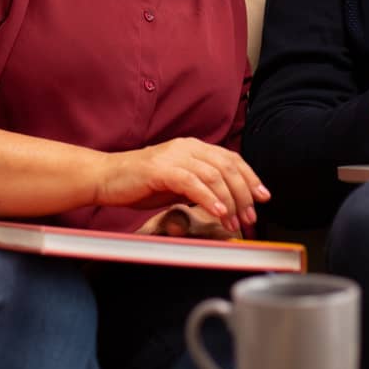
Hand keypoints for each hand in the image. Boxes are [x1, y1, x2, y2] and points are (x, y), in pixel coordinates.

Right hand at [96, 138, 269, 234]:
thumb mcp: (176, 183)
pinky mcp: (161, 170)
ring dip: (228, 201)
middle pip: (227, 167)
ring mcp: (174, 157)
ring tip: (235, 221)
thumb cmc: (139, 183)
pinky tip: (217, 212)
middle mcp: (187, 147)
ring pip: (213, 175)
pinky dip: (208, 198)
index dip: (250, 177)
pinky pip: (192, 183)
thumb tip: (224, 200)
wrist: (105, 177)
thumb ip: (199, 186)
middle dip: (243, 193)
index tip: (263, 197)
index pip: (230, 159)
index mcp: (193, 147)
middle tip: (250, 216)